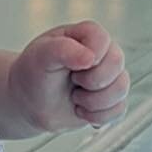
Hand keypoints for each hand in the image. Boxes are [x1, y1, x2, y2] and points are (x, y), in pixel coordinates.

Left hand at [6, 22, 129, 133]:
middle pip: (117, 63)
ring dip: (92, 101)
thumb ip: (62, 49)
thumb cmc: (33, 74)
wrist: (30, 103)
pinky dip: (97, 116)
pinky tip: (81, 110)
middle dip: (90, 81)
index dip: (90, 57)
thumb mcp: (40, 56)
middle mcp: (103, 53)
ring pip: (121, 89)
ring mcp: (110, 77)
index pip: (102, 39)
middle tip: (72, 82)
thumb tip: (90, 57)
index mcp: (87, 35)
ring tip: (75, 98)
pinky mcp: (112, 99)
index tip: (70, 68)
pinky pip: (120, 110)